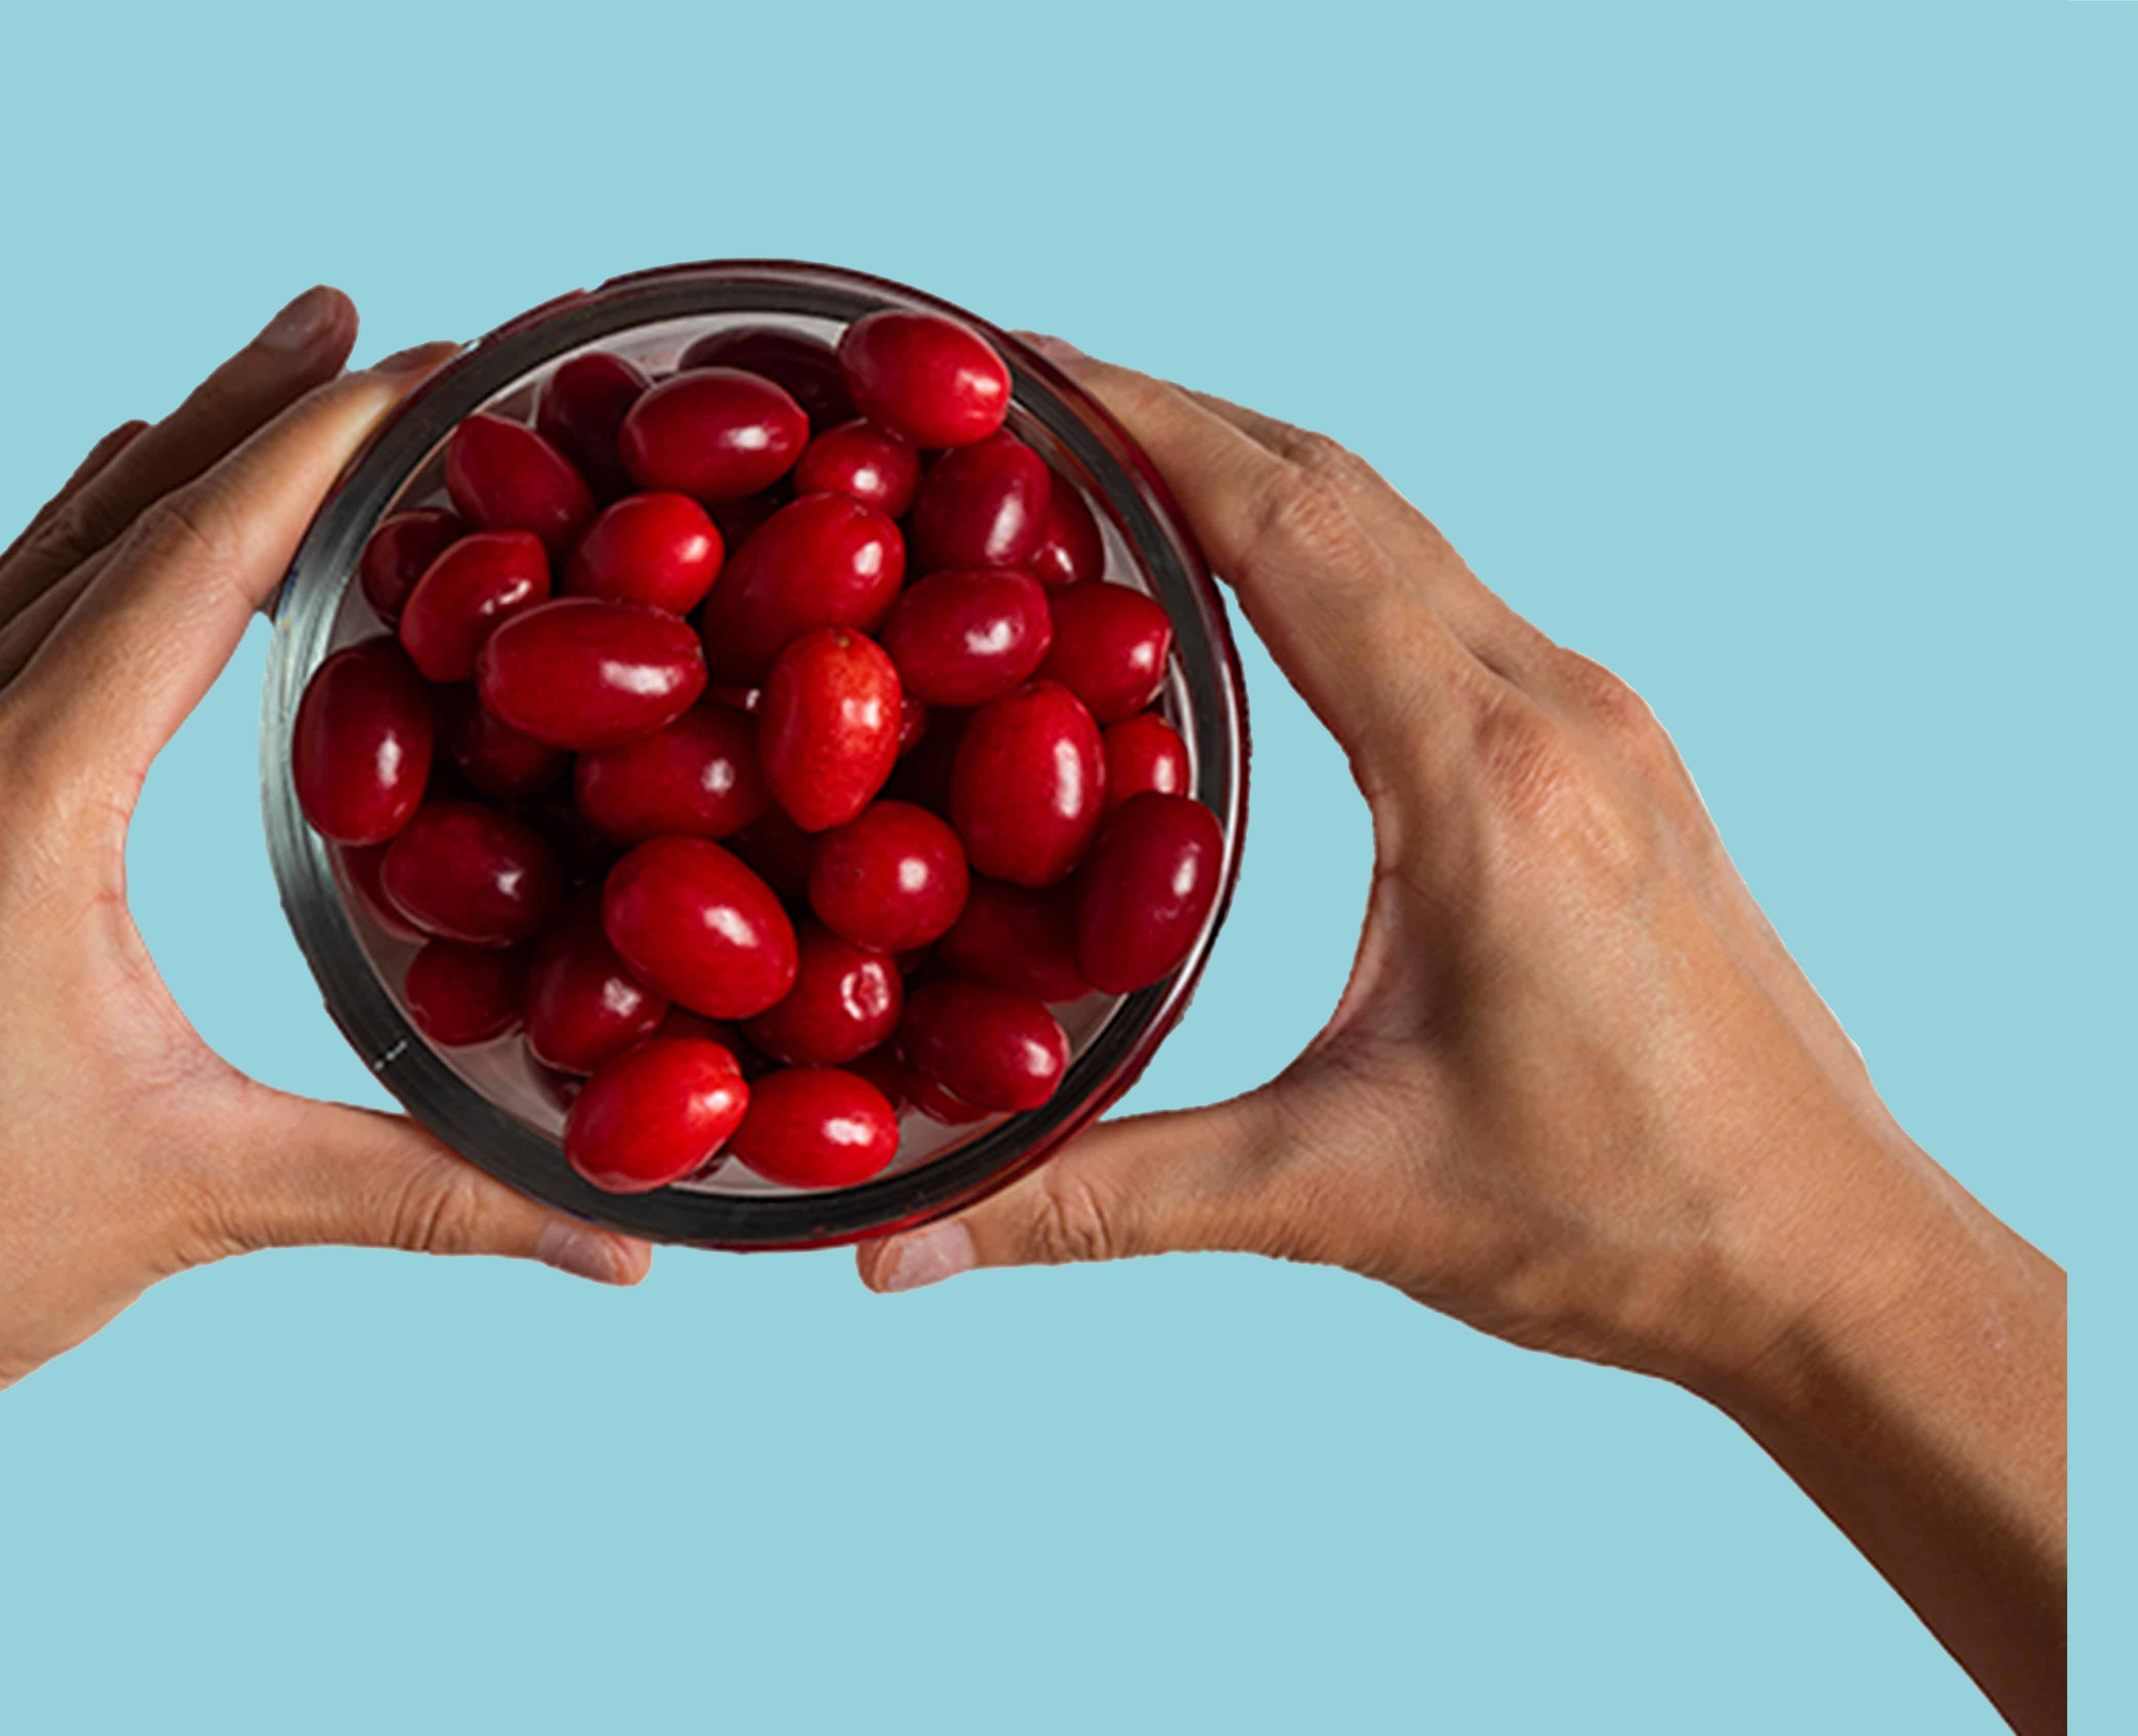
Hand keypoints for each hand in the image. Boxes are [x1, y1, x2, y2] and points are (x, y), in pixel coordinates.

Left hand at [0, 289, 649, 1718]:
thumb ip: (419, 1189)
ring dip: (158, 467)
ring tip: (258, 388)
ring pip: (35, 561)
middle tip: (359, 323)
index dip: (319, 449)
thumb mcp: (194, 1197)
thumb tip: (620, 1242)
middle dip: (250, 411)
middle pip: (113, 521)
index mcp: (14, 803)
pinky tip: (110, 542)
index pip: (193, 565)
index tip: (423, 362)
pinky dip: (74, 553)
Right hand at [858, 340, 2063, 1732]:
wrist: (1830, 1260)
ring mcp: (1599, 723)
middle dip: (1174, 422)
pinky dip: (1328, 560)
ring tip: (1110, 479)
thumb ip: (1105, 1200)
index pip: (1291, 525)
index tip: (1019, 370)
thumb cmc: (1621, 1217)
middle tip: (1019, 405)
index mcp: (1482, 773)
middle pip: (1343, 488)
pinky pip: (1446, 600)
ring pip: (1402, 533)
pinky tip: (1250, 605)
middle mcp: (1554, 707)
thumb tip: (901, 1245)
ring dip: (1256, 483)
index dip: (1144, 425)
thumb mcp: (1336, 1195)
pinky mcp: (1613, 762)